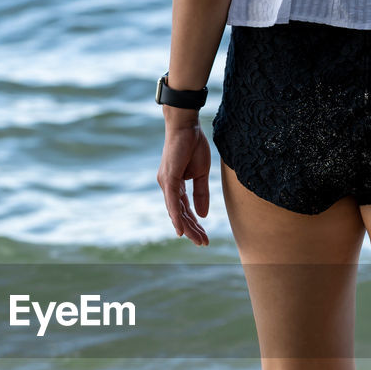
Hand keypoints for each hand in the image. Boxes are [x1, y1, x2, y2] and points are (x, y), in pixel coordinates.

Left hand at [157, 115, 210, 245]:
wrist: (187, 126)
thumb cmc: (193, 145)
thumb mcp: (202, 173)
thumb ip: (201, 194)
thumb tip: (203, 215)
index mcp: (175, 186)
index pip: (184, 210)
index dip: (194, 224)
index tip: (204, 236)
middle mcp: (168, 187)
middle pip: (180, 214)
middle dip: (192, 230)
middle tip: (204, 243)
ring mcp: (166, 183)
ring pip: (176, 212)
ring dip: (187, 228)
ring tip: (198, 240)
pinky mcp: (169, 179)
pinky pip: (172, 202)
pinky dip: (176, 217)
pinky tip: (180, 230)